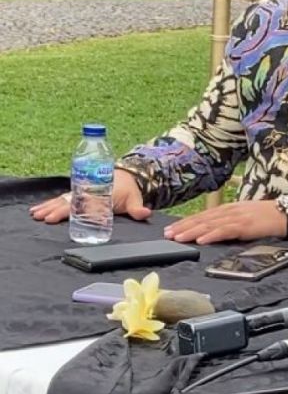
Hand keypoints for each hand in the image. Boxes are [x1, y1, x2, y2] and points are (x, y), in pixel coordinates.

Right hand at [30, 169, 150, 223]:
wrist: (128, 176)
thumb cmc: (130, 189)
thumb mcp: (135, 199)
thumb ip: (138, 208)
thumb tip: (146, 212)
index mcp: (99, 195)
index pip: (81, 205)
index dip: (68, 212)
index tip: (55, 217)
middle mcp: (87, 193)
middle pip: (68, 202)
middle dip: (54, 210)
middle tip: (42, 217)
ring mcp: (81, 192)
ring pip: (62, 200)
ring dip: (48, 206)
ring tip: (35, 214)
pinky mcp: (78, 193)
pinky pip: (62, 198)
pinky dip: (50, 203)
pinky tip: (37, 209)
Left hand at [163, 200, 286, 244]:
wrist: (286, 214)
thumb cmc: (267, 217)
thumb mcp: (245, 216)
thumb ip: (230, 221)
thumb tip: (214, 230)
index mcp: (229, 208)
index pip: (203, 215)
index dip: (186, 222)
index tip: (172, 229)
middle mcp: (230, 211)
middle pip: (202, 219)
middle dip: (183, 227)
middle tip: (167, 235)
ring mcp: (237, 217)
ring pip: (209, 224)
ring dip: (192, 231)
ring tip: (178, 238)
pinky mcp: (245, 226)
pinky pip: (224, 231)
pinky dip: (211, 235)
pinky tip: (201, 240)